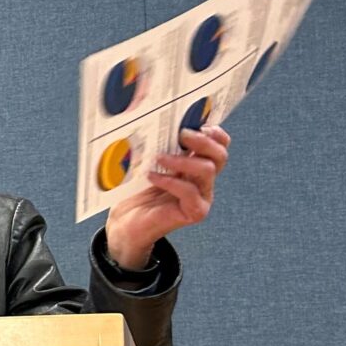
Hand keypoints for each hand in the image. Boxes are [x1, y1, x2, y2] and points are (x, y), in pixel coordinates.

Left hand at [105, 125, 230, 268]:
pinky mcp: (195, 212)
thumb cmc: (136, 193)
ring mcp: (202, 197)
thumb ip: (161, 148)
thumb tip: (156, 121)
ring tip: (160, 158)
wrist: (126, 224)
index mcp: (196, 166)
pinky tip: (152, 177)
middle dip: (202, 141)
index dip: (214, 133)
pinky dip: (170, 181)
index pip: (219, 145)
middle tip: (181, 135)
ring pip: (207, 170)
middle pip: (219, 155)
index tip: (196, 124)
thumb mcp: (149, 164)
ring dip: (183, 160)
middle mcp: (204, 181)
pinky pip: (190, 192)